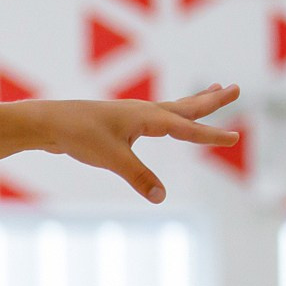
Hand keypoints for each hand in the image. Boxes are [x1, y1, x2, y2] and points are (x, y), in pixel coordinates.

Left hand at [25, 85, 240, 203]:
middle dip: (212, 99)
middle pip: (186, 105)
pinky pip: (158, 117)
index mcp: (146, 117)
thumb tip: (160, 197)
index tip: (234, 138)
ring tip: (214, 90)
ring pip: (173, 108)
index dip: (211, 135)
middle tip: (237, 88)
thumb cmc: (78, 135)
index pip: (187, 127)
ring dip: (196, 101)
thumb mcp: (111, 158)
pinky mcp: (123, 123)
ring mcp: (133, 115)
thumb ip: (138, 176)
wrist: (48, 123)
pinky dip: (174, 114)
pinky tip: (172, 120)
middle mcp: (144, 111)